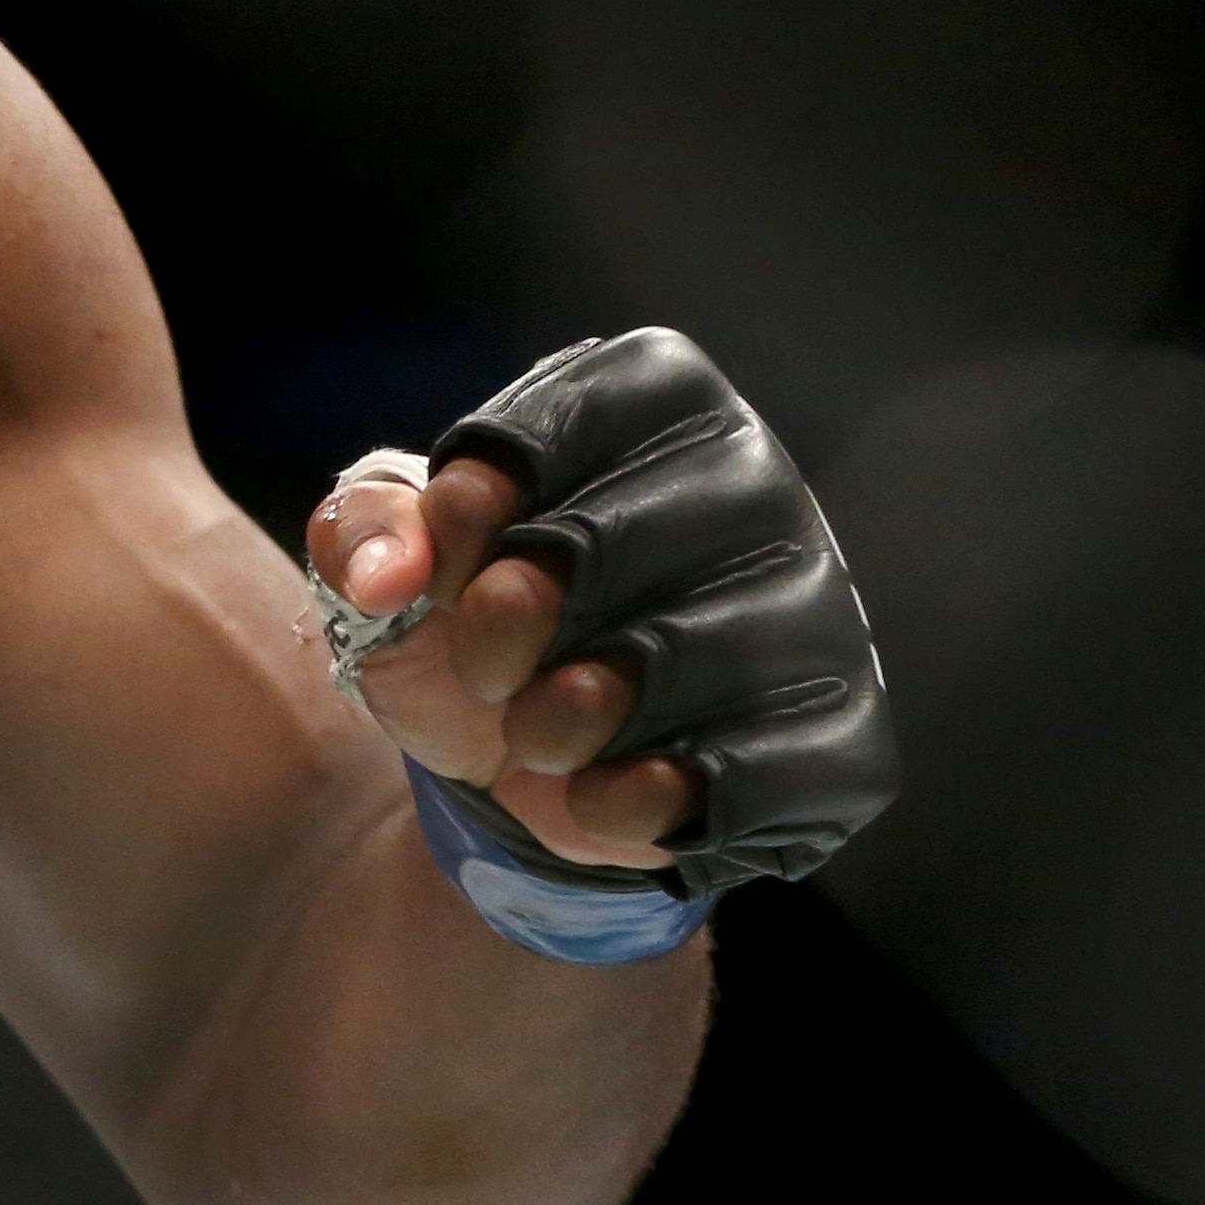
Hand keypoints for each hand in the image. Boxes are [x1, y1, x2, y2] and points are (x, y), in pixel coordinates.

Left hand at [323, 329, 900, 903]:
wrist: (530, 764)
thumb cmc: (474, 617)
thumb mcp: (391, 556)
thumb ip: (362, 522)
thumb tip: (386, 569)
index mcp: (661, 405)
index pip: (555, 422)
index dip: (467, 509)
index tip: (438, 567)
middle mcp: (758, 484)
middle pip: (601, 541)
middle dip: (501, 620)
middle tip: (481, 667)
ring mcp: (816, 610)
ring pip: (670, 661)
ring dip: (558, 718)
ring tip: (537, 729)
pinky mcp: (842, 740)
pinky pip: (734, 777)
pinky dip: (625, 800)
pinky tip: (596, 792)